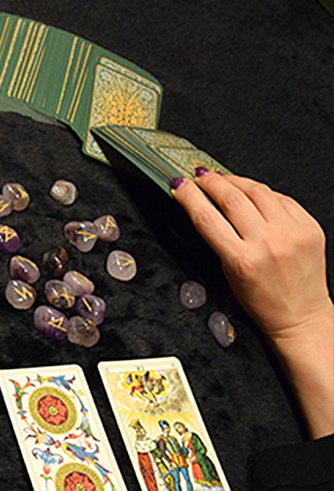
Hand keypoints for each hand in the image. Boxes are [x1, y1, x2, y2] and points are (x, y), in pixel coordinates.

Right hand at [171, 170, 330, 336]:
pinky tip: (254, 193)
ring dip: (236, 181)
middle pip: (232, 198)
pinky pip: (283, 199)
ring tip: (224, 179)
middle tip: (200, 176)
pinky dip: (264, 193)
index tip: (180, 185)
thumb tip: (207, 208)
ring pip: (258, 191)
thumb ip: (219, 240)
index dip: (189, 197)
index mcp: (242, 260)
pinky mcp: (309, 227)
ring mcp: (291, 233)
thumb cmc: (262, 301)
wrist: (300, 315)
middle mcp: (268, 243)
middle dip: (211, 182)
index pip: (207, 217)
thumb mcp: (228, 273)